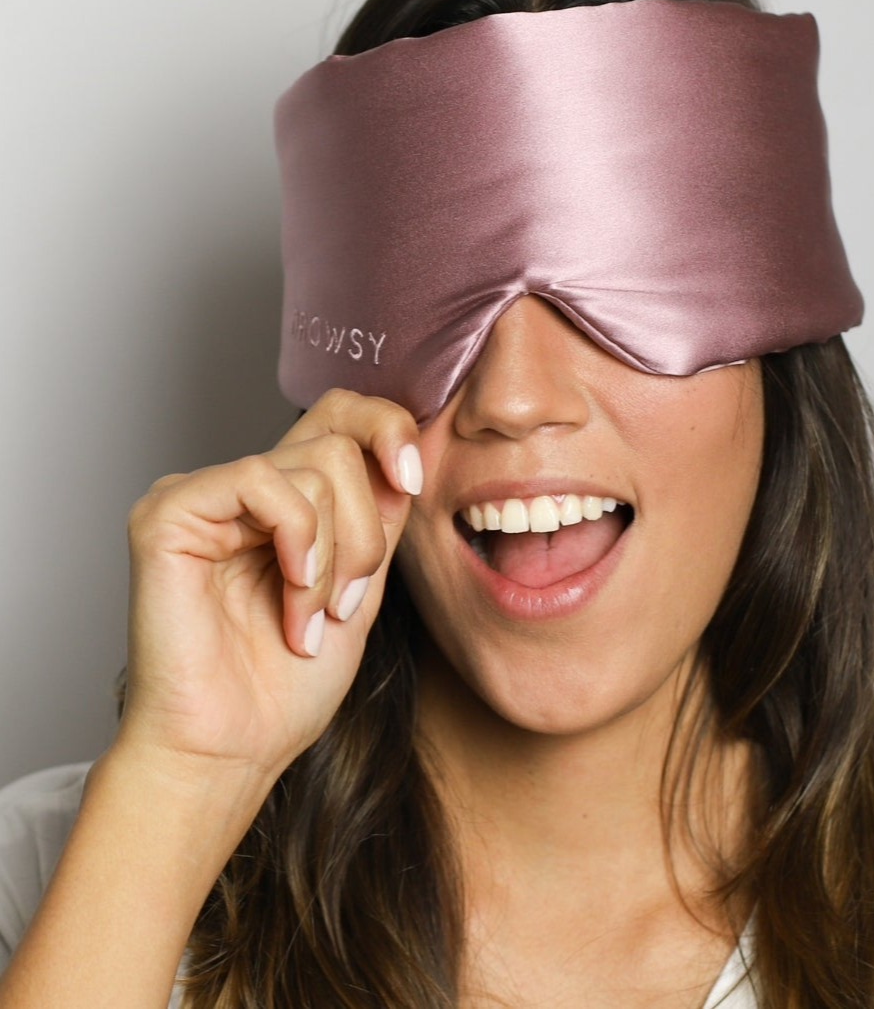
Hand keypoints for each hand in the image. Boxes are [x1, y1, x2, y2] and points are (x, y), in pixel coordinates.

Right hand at [117, 389, 421, 787]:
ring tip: (310, 618)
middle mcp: (245, 490)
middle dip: (367, 530)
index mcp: (288, 502)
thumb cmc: (287, 686)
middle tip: (346, 601)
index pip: (341, 415)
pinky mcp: (168, 511)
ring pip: (315, 466)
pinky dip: (298, 539)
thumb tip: (404, 459)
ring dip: (336, 556)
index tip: (414, 482)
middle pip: (340, 439)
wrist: (233, 748)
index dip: (388, 429)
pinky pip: (259, 479)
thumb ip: (379, 520)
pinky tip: (289, 590)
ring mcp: (204, 495)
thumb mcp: (361, 588)